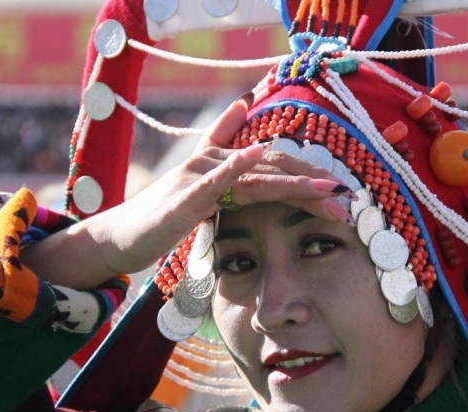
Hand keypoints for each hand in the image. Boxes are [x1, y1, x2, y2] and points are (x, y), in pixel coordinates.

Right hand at [22, 93, 353, 288]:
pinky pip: (215, 178)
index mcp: (222, 166)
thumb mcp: (198, 194)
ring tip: (327, 188)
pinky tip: (257, 155)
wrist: (120, 237)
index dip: (308, 176)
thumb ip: (223, 164)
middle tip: (348, 201)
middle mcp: (214, 163)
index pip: (274, 167)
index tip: (342, 194)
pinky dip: (236, 165)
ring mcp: (199, 177)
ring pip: (255, 175)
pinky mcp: (184, 195)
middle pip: (273, 169)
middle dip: (312, 185)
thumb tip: (244, 118)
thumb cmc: (160, 220)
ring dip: (293, 181)